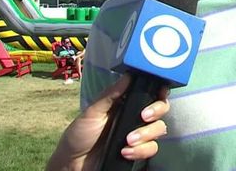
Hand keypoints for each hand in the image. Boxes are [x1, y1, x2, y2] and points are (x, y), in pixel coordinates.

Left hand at [46, 74, 170, 169]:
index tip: (159, 91)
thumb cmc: (80, 135)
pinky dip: (141, 150)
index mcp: (126, 102)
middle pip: (161, 108)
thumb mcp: (92, 112)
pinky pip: (152, 148)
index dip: (159, 90)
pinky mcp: (139, 151)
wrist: (74, 164)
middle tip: (144, 117)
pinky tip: (126, 153)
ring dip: (146, 134)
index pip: (150, 91)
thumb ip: (110, 95)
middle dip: (156, 110)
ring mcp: (139, 134)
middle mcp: (136, 116)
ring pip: (159, 128)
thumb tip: (128, 75)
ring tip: (129, 141)